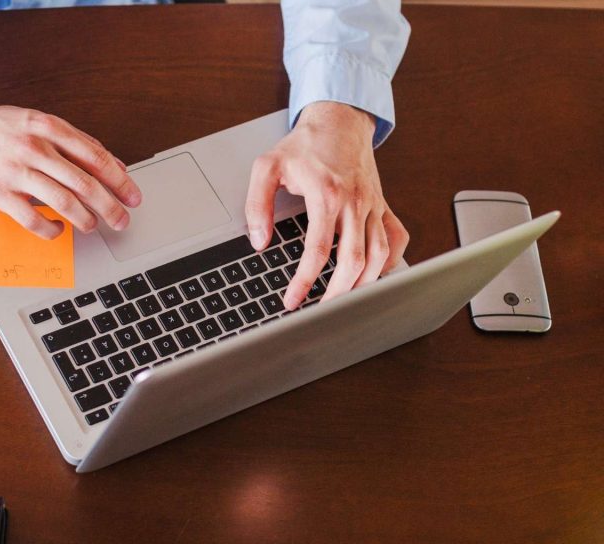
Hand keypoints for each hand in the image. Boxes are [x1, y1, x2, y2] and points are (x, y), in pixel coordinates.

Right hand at [0, 76, 140, 238]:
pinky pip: (32, 219)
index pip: (95, 156)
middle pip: (84, 183)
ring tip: (92, 226)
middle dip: (109, 206)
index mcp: (48, 126)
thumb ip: (74, 143)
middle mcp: (35, 147)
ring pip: (62, 202)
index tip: (133, 196)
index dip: (119, 179)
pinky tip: (58, 230)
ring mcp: (16, 171)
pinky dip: (50, 229)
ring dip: (84, 219)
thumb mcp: (38, 122)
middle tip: (122, 220)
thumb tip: (113, 165)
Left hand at [245, 101, 408, 310]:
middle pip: (354, 261)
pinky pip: (396, 237)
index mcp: (327, 195)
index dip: (304, 281)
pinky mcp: (383, 204)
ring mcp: (373, 204)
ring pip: (380, 255)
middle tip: (320, 313)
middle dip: (338, 294)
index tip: (292, 301)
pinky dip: (391, 260)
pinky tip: (376, 275)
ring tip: (344, 302)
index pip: (318, 251)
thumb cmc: (303, 144)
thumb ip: (257, 204)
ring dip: (364, 284)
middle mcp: (356, 203)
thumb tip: (259, 240)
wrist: (340, 119)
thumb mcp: (267, 166)